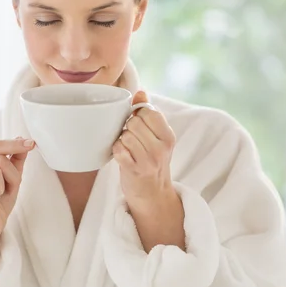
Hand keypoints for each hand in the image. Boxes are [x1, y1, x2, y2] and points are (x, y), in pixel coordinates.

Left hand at [112, 91, 176, 206]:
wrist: (152, 194)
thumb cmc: (152, 161)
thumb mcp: (157, 137)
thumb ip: (149, 113)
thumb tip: (140, 92)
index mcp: (168, 136)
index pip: (149, 112)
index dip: (138, 116)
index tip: (139, 126)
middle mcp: (161, 148)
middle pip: (134, 122)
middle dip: (129, 128)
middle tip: (133, 139)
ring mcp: (148, 160)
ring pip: (125, 135)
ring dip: (122, 141)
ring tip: (129, 149)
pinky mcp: (134, 170)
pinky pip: (119, 149)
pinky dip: (117, 151)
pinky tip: (123, 156)